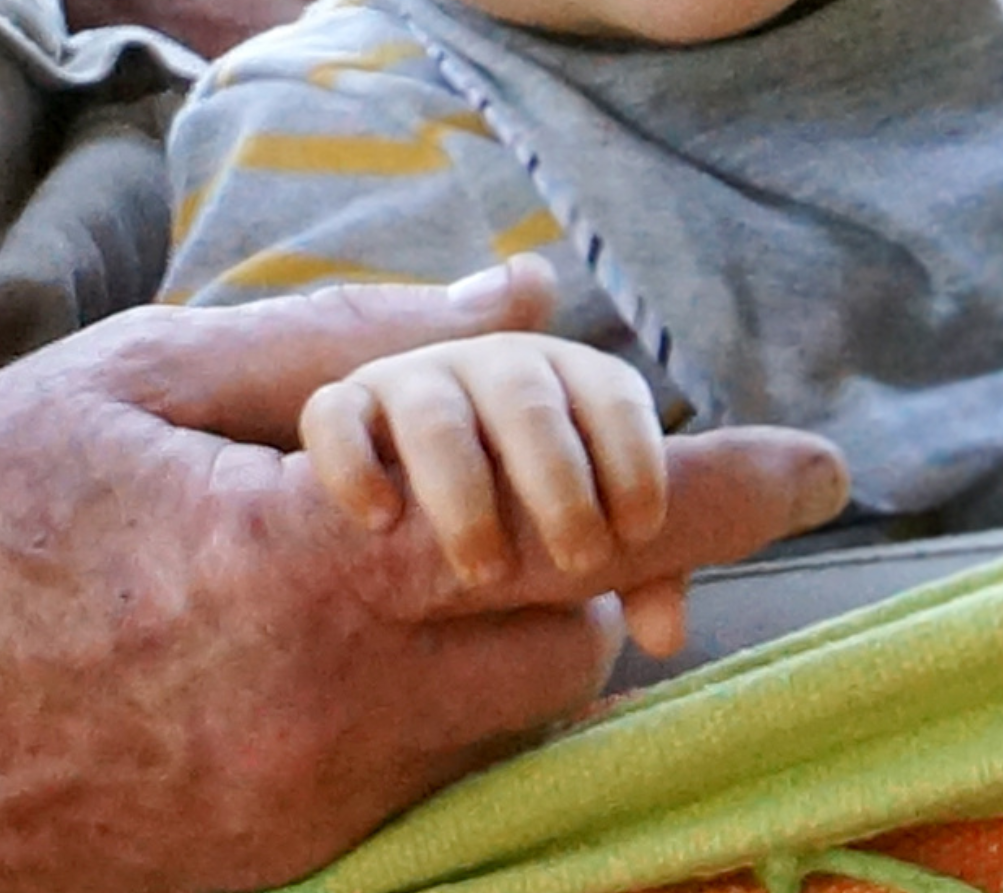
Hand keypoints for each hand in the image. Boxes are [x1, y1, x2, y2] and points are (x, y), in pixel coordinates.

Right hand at [0, 262, 843, 892]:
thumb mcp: (135, 379)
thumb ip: (345, 346)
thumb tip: (526, 302)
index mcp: (302, 569)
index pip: (582, 528)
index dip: (716, 495)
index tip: (821, 466)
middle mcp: (324, 723)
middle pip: (565, 645)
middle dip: (574, 559)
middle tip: (519, 484)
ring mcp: (296, 823)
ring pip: (495, 729)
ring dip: (486, 637)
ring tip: (373, 561)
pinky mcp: (262, 881)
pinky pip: (402, 790)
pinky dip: (395, 709)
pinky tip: (286, 651)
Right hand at [301, 326, 692, 656]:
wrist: (419, 488)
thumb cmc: (533, 513)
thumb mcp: (594, 528)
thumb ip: (641, 569)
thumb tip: (665, 634)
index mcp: (569, 381)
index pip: (612, 393)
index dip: (634, 457)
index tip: (642, 530)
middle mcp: (494, 367)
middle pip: (528, 403)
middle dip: (558, 483)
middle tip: (579, 562)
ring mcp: (414, 382)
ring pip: (435, 417)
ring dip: (462, 492)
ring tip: (486, 571)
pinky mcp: (344, 407)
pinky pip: (336, 416)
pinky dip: (355, 464)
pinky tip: (381, 521)